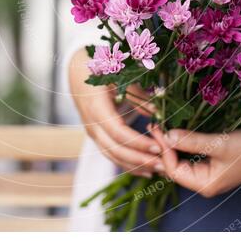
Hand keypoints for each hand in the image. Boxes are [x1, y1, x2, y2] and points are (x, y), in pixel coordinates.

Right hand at [69, 49, 162, 176]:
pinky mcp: (97, 137)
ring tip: (158, 170)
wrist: (77, 73)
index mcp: (96, 107)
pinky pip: (111, 155)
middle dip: (139, 159)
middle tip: (163, 164)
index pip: (117, 132)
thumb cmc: (101, 69)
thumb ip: (137, 93)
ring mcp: (92, 132)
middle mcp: (92, 124)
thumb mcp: (119, 75)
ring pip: (112, 156)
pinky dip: (128, 164)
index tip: (158, 147)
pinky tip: (145, 170)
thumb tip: (157, 109)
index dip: (137, 142)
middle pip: (115, 149)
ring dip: (135, 165)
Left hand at [148, 119, 240, 197]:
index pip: (172, 169)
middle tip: (154, 124)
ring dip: (172, 142)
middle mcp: (205, 181)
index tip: (157, 127)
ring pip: (182, 158)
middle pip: (174, 165)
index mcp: (205, 184)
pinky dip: (183, 140)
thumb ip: (191, 140)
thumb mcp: (219, 143)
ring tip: (161, 123)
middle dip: (163, 146)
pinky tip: (177, 127)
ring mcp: (210, 171)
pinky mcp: (215, 160)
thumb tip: (166, 135)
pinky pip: (191, 152)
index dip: (162, 149)